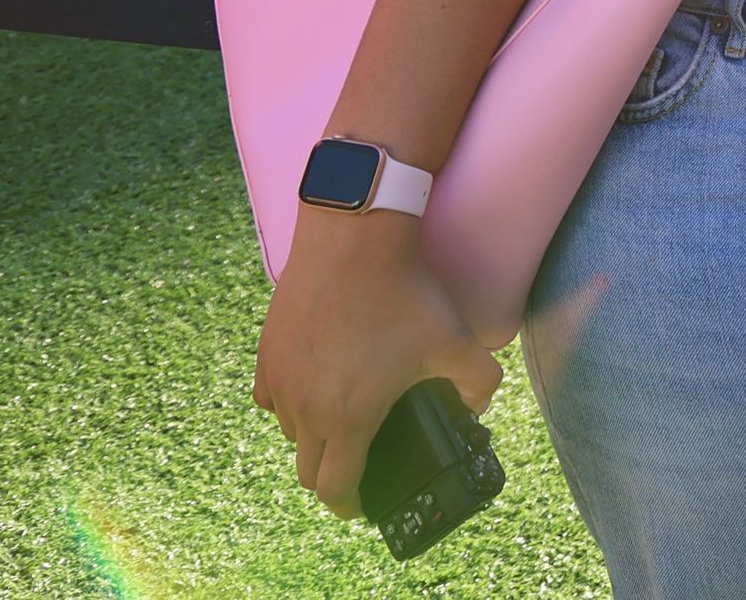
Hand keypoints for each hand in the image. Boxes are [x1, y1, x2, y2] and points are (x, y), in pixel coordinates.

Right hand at [252, 214, 503, 518]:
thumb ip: (479, 383)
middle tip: (358, 465)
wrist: (352, 240)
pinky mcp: (266, 354)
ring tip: (343, 419)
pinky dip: (290, 403)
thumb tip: (477, 406)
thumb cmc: (403, 293)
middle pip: (307, 469)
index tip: (363, 504)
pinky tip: (314, 386)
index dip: (350, 505)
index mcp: (349, 417)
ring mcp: (280, 381)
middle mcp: (305, 408)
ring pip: (289, 430)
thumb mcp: (457, 340)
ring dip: (312, 436)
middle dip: (332, 476)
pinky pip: (271, 397)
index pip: (335, 488)